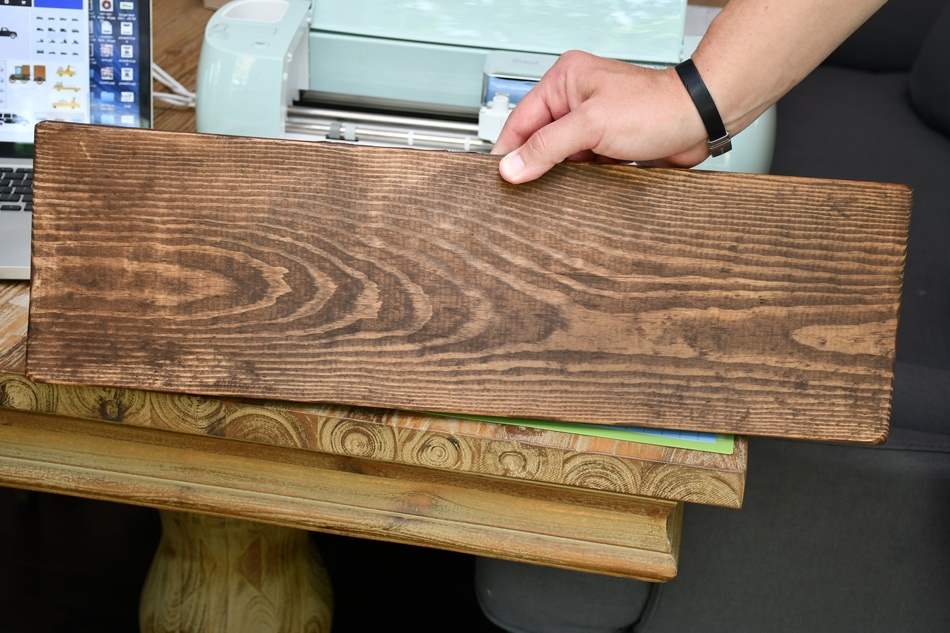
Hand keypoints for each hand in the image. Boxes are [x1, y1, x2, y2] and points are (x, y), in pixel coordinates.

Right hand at [491, 50, 710, 183]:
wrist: (699, 120)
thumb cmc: (656, 107)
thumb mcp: (591, 125)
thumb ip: (547, 146)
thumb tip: (513, 166)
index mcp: (564, 81)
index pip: (521, 120)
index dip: (508, 151)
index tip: (499, 178)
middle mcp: (575, 98)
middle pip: (537, 139)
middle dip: (534, 163)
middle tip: (521, 190)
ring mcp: (591, 122)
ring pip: (558, 155)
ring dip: (558, 173)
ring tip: (553, 189)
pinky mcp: (606, 142)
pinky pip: (580, 165)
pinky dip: (578, 178)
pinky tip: (578, 188)